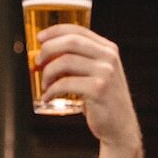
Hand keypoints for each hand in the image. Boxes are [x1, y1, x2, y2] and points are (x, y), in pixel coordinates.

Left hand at [36, 25, 141, 148]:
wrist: (120, 127)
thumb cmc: (102, 101)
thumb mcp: (96, 75)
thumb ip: (79, 61)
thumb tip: (44, 55)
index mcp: (108, 49)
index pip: (78, 30)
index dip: (55, 31)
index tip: (39, 38)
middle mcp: (109, 57)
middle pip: (71, 42)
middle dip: (48, 50)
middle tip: (37, 62)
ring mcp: (106, 73)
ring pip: (65, 62)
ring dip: (48, 72)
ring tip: (44, 85)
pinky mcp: (98, 90)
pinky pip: (65, 84)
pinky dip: (51, 90)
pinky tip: (48, 97)